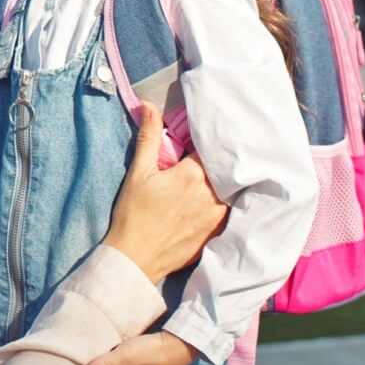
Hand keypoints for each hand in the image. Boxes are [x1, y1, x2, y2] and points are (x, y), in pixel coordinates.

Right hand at [103, 102, 227, 283]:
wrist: (135, 259)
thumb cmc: (133, 214)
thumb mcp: (138, 172)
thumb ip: (148, 136)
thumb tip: (148, 105)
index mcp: (193, 175)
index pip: (211, 148)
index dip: (208, 140)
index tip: (204, 136)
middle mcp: (212, 195)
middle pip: (225, 168)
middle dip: (219, 160)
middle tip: (210, 155)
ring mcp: (218, 217)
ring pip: (231, 190)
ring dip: (226, 182)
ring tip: (216, 177)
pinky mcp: (218, 233)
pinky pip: (231, 212)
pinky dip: (227, 204)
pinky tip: (215, 202)